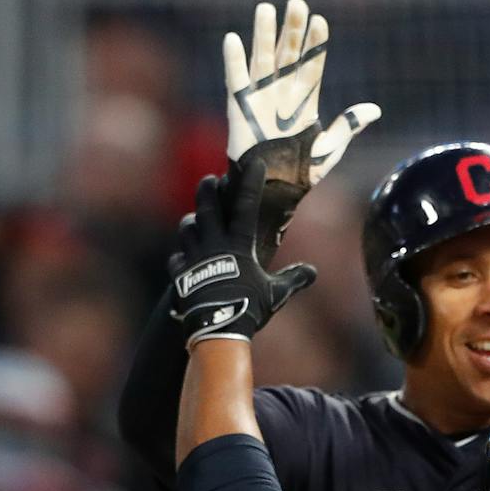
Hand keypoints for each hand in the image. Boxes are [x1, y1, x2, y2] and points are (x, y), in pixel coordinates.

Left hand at [168, 157, 316, 350]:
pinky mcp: (179, 273)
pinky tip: (186, 261)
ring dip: (192, 223)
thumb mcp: (276, 294)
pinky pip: (177, 258)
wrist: (217, 327)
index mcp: (238, 244)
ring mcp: (193, 256)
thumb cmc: (249, 308)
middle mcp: (213, 243)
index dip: (251, 181)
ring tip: (197, 222)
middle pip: (206, 205)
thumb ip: (294, 279)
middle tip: (209, 180)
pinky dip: (182, 258)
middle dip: (208, 189)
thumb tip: (312, 272)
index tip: (254, 163)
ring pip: (187, 227)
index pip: (245, 204)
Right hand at [223, 0, 381, 263]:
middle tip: (296, 4)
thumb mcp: (328, 149)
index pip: (312, 65)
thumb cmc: (300, 173)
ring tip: (266, 9)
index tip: (321, 21)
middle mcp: (282, 94)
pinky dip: (234, 61)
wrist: (273, 191)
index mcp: (305, 102)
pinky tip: (234, 40)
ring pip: (263, 59)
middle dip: (292, 30)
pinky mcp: (239, 107)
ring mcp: (260, 98)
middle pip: (288, 55)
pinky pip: (235, 80)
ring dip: (263, 34)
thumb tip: (374, 109)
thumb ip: (347, 127)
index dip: (316, 44)